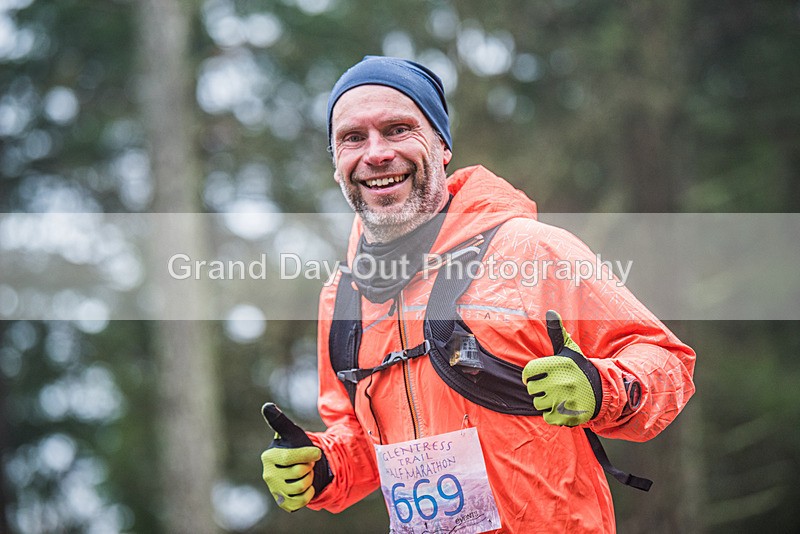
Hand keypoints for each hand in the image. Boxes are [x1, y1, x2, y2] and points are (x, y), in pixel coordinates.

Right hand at [261, 403, 332, 511]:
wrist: (305, 467)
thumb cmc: (297, 446)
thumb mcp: (292, 432)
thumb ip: (280, 420)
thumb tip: (267, 406)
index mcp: (269, 457)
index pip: (291, 458)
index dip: (308, 454)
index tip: (316, 451)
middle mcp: (268, 475)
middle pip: (298, 473)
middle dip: (309, 467)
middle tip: (306, 463)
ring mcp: (275, 491)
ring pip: (301, 487)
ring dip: (310, 479)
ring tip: (306, 473)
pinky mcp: (283, 503)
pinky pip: (301, 502)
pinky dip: (309, 493)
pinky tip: (306, 486)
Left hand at [522, 310, 602, 425]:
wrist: (603, 391)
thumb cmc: (580, 369)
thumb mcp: (569, 350)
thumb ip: (557, 332)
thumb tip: (551, 311)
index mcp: (558, 365)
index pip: (528, 372)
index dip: (530, 375)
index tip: (536, 376)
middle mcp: (561, 382)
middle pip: (531, 390)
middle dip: (539, 389)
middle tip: (552, 386)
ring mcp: (564, 400)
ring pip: (538, 404)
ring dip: (545, 402)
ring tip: (558, 396)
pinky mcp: (568, 416)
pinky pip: (547, 417)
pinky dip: (552, 414)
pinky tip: (562, 406)